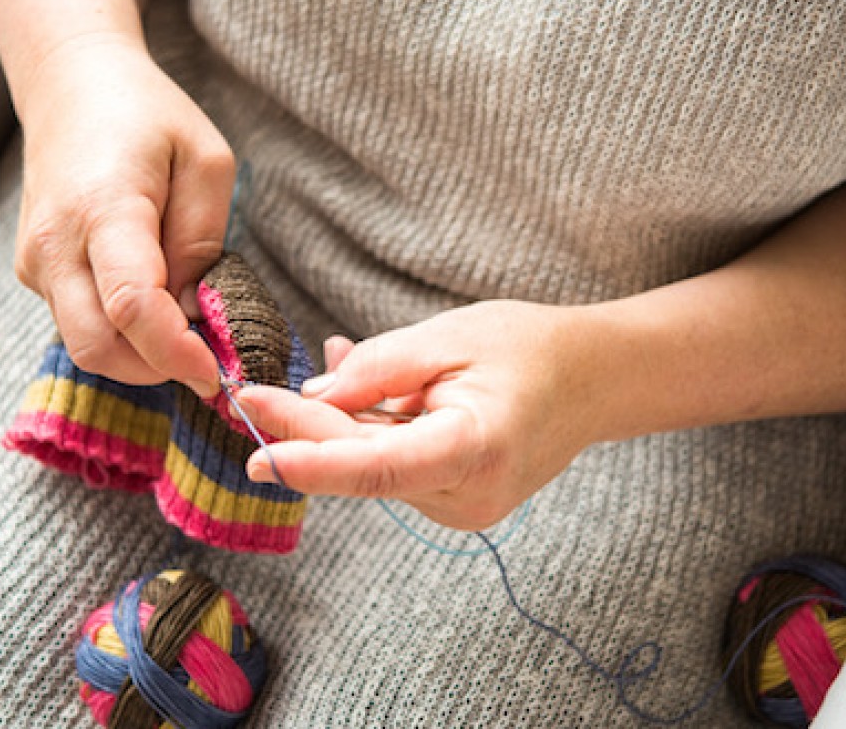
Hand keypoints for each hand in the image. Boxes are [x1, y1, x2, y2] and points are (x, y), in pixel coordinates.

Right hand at [13, 36, 230, 395]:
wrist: (70, 86)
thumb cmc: (149, 117)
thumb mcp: (207, 163)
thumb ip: (202, 243)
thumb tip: (194, 315)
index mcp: (103, 209)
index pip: (132, 307)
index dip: (177, 353)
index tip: (218, 371)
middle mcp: (55, 243)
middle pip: (99, 348)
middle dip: (157, 369)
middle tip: (208, 357)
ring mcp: (35, 262)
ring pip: (86, 347)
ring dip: (139, 356)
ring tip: (185, 328)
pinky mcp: (32, 273)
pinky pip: (79, 325)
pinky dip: (120, 336)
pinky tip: (153, 306)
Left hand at [234, 301, 610, 530]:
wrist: (595, 381)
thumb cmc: (530, 349)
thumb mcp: (450, 336)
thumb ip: (379, 367)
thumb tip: (313, 395)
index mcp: (475, 449)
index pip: (376, 468)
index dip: (312, 463)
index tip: (259, 451)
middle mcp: (468, 496)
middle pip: (363, 465)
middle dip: (306, 429)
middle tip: (250, 394)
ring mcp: (463, 509)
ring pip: (373, 467)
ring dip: (340, 422)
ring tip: (334, 356)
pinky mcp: (455, 504)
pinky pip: (392, 466)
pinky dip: (370, 429)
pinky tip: (360, 388)